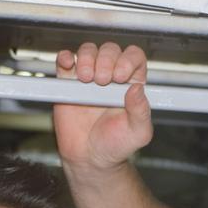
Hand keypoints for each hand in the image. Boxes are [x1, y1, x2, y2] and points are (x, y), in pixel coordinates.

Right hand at [53, 42, 152, 173]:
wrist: (90, 158)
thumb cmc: (116, 146)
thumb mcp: (138, 132)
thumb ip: (141, 111)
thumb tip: (138, 88)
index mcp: (132, 85)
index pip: (134, 57)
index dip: (128, 60)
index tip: (120, 76)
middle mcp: (111, 78)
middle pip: (110, 50)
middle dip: (106, 61)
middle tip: (102, 82)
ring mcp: (89, 78)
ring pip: (89, 51)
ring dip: (87, 59)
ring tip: (87, 80)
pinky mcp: (68, 83)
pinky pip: (65, 61)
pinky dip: (66, 58)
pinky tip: (70, 67)